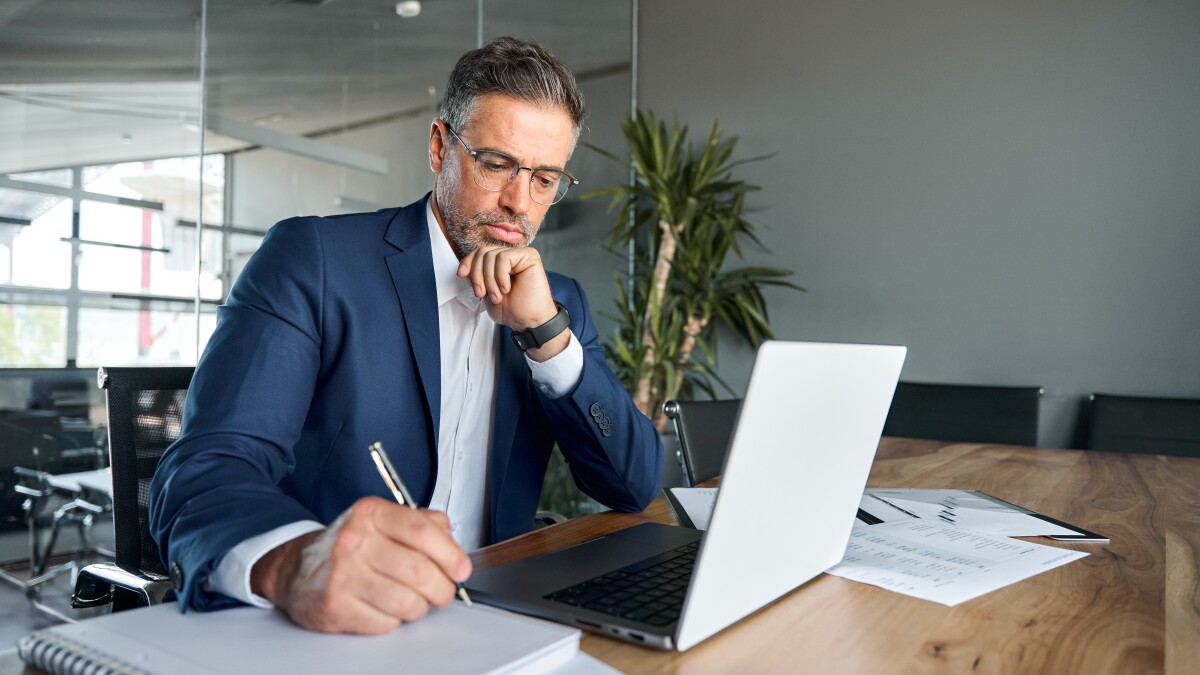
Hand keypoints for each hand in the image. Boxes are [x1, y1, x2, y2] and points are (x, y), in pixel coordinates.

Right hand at [250, 497, 470, 633]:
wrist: (296, 569)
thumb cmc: (349, 547)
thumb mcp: (383, 521)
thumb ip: (423, 524)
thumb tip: (454, 545)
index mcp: (371, 514)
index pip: (423, 532)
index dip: (451, 555)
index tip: (461, 569)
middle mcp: (354, 541)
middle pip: (420, 572)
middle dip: (442, 589)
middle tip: (443, 592)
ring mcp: (342, 575)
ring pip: (407, 602)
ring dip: (420, 607)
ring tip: (413, 600)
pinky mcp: (335, 606)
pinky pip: (386, 622)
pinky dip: (394, 620)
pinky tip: (383, 608)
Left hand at [457, 245, 569, 359]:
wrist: (528, 322)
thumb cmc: (511, 310)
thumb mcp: (486, 291)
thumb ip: (477, 276)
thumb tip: (464, 266)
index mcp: (501, 263)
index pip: (480, 252)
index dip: (468, 262)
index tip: (461, 275)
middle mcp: (511, 255)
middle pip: (483, 252)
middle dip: (478, 275)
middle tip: (482, 294)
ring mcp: (521, 255)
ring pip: (491, 255)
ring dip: (489, 280)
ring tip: (497, 296)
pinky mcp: (529, 256)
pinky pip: (504, 258)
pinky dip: (500, 276)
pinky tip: (506, 289)